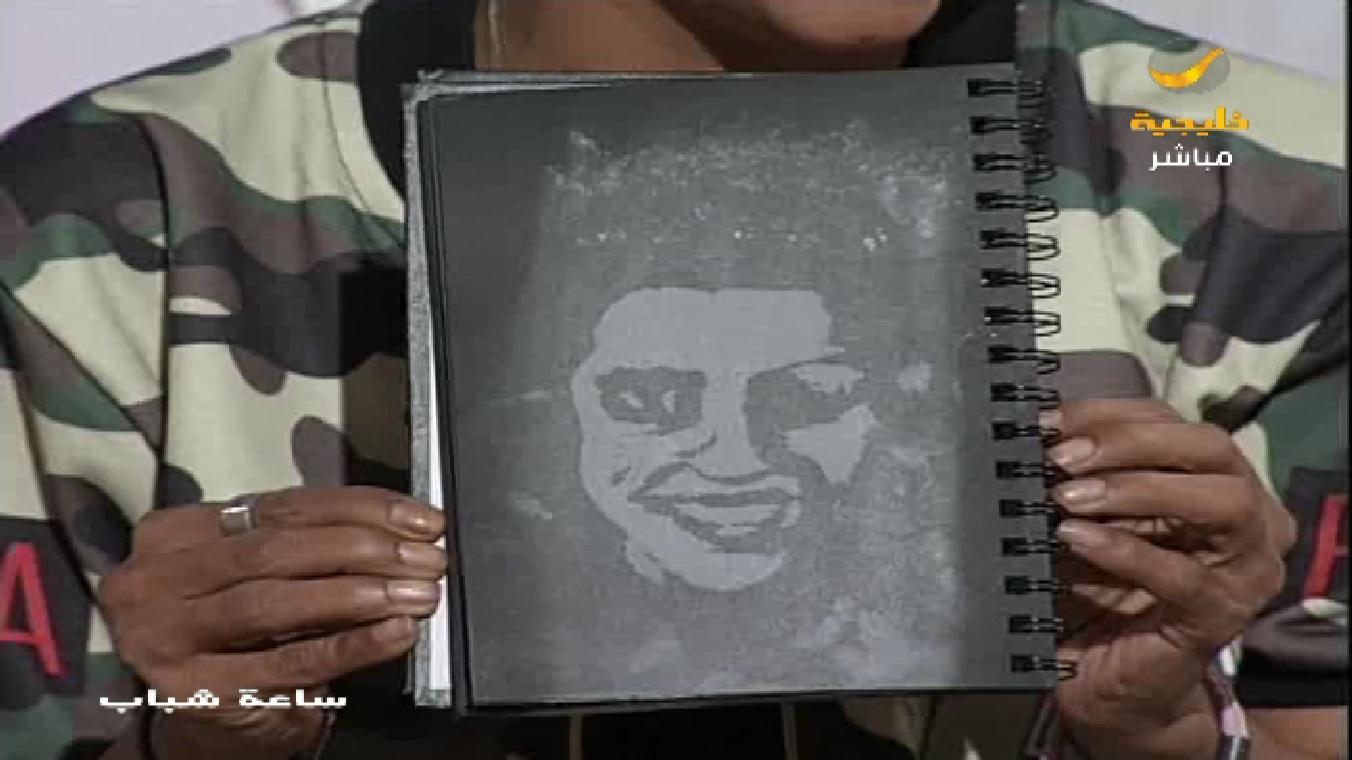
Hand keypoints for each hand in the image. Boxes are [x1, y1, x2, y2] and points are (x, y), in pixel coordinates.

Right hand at [98, 487, 445, 757]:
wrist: (209, 722)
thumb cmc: (245, 636)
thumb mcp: (266, 575)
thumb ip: (314, 544)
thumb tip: (406, 528)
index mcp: (175, 533)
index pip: (283, 506)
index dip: (362, 508)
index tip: (420, 519)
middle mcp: (155, 579)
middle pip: (277, 549)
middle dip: (365, 548)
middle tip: (428, 557)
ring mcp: (167, 637)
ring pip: (276, 602)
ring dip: (360, 594)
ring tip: (418, 593)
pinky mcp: (196, 690)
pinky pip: (290, 662)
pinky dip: (351, 644)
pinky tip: (394, 633)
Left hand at [1045, 400, 1294, 757]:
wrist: (1109, 680)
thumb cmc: (1100, 589)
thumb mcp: (1089, 519)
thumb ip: (1082, 476)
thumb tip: (1041, 429)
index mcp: (1214, 480)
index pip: (1174, 422)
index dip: (1109, 415)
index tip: (1049, 422)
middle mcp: (1248, 516)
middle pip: (1211, 448)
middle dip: (1131, 442)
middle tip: (1062, 458)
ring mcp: (1244, 568)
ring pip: (1221, 503)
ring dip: (1139, 489)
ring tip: (1069, 497)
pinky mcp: (1220, 616)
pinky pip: (1182, 574)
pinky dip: (1125, 550)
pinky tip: (1075, 538)